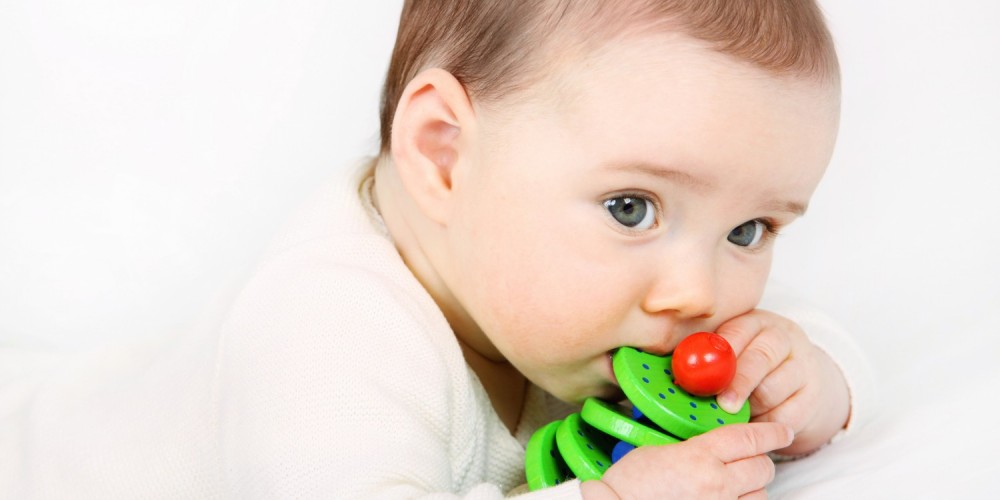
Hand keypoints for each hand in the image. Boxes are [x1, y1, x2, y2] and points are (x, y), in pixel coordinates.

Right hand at [581, 422, 792, 498]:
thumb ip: (692, 446)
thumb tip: (712, 445)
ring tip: (732, 487)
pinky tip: (727, 499)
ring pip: (759, 495)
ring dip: (751, 489)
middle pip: (762, 467)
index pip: (748, 437)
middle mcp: (716, 484)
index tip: (782, 431)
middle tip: (749, 461)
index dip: (771, 432)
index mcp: (699, 456)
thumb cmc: (626, 486)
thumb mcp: (658, 450)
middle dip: (759, 462)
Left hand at [714, 309, 849, 455]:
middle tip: (722, 403)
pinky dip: (766, 422)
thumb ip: (709, 356)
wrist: (801, 379)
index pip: (737, 333)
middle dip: (738, 383)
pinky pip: (786, 415)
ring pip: (772, 389)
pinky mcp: (813, 396)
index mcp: (756, 322)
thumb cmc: (752, 363)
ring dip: (750, 407)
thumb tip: (676, 373)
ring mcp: (803, 365)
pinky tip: (756, 420)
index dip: (718, 357)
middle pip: (760, 358)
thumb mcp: (734, 350)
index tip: (701, 378)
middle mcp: (783, 338)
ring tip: (736, 413)